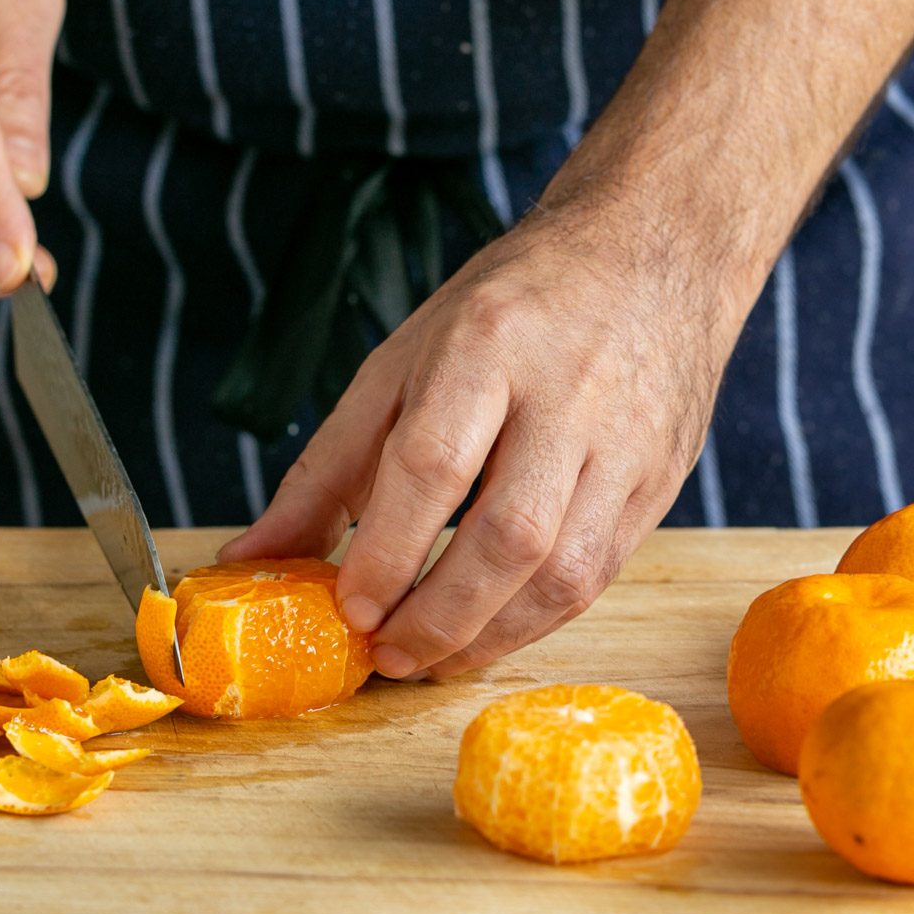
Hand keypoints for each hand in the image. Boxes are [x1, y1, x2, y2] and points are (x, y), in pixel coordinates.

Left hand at [221, 160, 745, 678]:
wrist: (650, 255)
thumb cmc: (509, 312)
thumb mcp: (402, 362)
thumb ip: (326, 468)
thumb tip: (252, 558)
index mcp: (487, 343)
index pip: (433, 464)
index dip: (388, 553)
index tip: (351, 611)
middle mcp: (567, 393)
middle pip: (509, 534)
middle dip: (439, 615)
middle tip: (388, 656)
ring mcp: (626, 441)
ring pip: (564, 570)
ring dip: (490, 636)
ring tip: (431, 659)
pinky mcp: (661, 479)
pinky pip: (599, 574)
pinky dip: (537, 621)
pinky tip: (489, 632)